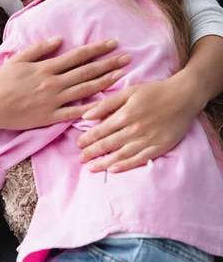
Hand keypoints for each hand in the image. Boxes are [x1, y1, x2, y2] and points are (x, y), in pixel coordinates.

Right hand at [0, 37, 129, 131]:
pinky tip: (106, 104)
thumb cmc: (2, 82)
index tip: (113, 43)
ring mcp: (54, 101)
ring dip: (106, 82)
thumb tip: (59, 39)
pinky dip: (90, 109)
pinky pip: (74, 113)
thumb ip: (39, 49)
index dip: (97, 49)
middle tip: (127, 58)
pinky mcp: (51, 117)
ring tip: (122, 75)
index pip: (77, 56)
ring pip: (85, 90)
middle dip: (109, 63)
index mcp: (46, 68)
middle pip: (87, 71)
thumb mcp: (18, 59)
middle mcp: (53, 83)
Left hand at [77, 75, 199, 172]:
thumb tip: (86, 114)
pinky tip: (113, 170)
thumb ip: (107, 104)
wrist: (184, 97)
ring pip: (121, 154)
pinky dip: (126, 166)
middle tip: (80, 158)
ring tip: (91, 168)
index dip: (88, 138)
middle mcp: (134, 129)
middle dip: (92, 152)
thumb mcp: (129, 91)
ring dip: (104, 162)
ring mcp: (147, 140)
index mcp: (125, 114)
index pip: (101, 130)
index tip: (78, 144)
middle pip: (109, 143)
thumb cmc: (154, 91)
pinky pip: (139, 159)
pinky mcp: (159, 147)